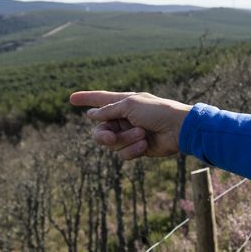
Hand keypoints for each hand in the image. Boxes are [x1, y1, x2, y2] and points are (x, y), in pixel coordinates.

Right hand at [70, 91, 192, 159]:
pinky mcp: (137, 148)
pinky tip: (144, 145)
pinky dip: (132, 149)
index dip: (86, 98)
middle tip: (109, 137)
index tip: (71, 98)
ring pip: (111, 144)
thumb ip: (109, 110)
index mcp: (124, 103)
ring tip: (142, 134)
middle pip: (100, 130)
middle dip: (103, 135)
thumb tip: (91, 114)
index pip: (101, 99)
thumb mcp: (130, 106)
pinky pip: (122, 153)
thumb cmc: (157, 112)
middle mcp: (124, 118)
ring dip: (125, 140)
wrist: (179, 129)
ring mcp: (130, 134)